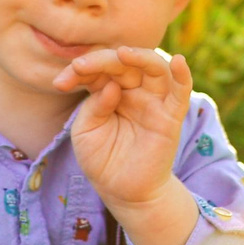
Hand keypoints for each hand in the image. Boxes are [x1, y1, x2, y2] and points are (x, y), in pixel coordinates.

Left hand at [53, 46, 199, 244]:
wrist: (121, 191)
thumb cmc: (101, 159)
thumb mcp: (85, 131)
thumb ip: (94, 106)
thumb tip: (112, 86)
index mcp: (110, 90)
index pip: (99, 69)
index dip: (80, 69)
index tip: (60, 84)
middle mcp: (133, 90)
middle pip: (124, 63)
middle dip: (102, 61)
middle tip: (80, 67)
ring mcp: (153, 101)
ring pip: (154, 68)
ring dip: (140, 57)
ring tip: (122, 53)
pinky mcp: (171, 117)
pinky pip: (181, 91)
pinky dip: (183, 75)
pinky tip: (178, 61)